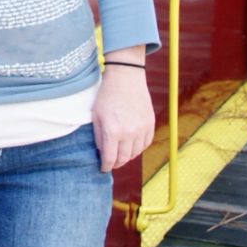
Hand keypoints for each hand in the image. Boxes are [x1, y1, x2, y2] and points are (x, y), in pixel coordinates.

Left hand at [92, 58, 154, 173]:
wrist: (126, 77)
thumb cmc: (107, 95)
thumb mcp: (96, 115)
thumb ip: (99, 136)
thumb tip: (102, 152)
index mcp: (113, 131)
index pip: (110, 158)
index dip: (105, 166)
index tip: (103, 168)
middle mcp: (129, 133)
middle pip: (124, 158)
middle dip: (116, 163)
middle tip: (112, 163)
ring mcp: (142, 129)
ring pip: (136, 153)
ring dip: (128, 156)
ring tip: (121, 154)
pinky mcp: (150, 123)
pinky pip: (146, 143)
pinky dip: (139, 148)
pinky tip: (132, 146)